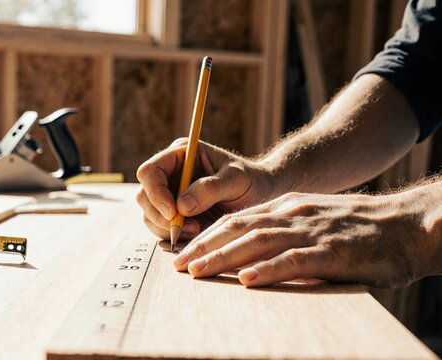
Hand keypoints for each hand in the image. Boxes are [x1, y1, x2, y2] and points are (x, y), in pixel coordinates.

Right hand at [136, 138, 273, 239]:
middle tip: (190, 227)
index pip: (150, 171)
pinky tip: (197, 234)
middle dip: (161, 216)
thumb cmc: (251, 181)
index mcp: (179, 155)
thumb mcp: (236, 179)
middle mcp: (169, 174)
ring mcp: (169, 195)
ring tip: (198, 230)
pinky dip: (174, 237)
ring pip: (149, 215)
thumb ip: (210, 189)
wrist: (260, 196)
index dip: (156, 193)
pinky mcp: (174, 215)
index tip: (173, 212)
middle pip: (144, 196)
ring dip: (168, 228)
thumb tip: (181, 206)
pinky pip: (160, 229)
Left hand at [173, 191, 436, 288]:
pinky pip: (295, 260)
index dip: (208, 236)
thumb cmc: (356, 229)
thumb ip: (283, 233)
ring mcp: (311, 231)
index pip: (237, 220)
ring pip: (258, 242)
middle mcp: (292, 215)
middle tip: (178, 265)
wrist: (405, 225)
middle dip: (205, 247)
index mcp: (286, 208)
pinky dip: (269, 270)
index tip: (184, 254)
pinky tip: (248, 280)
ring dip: (224, 258)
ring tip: (198, 272)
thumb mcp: (312, 221)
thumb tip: (250, 256)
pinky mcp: (332, 251)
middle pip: (239, 229)